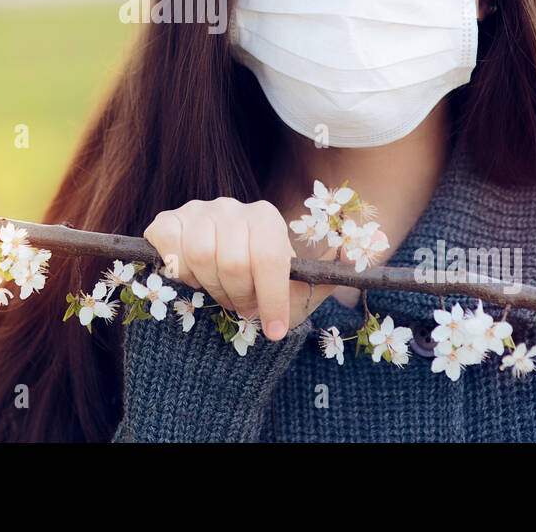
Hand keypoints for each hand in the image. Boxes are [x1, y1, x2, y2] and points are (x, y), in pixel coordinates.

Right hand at [144, 197, 390, 341]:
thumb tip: (369, 250)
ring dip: (211, 288)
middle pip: (232, 262)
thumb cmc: (264, 285)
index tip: (274, 329)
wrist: (223, 278)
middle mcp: (230, 207)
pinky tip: (192, 278)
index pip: (269, 257)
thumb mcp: (298, 286)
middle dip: (239, 297)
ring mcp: (196, 211)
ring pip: (200, 258)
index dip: (271, 297)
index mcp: (265, 218)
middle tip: (243, 306)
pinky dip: (180, 274)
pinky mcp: (166, 222)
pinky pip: (169, 251)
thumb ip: (329, 273)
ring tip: (221, 292)